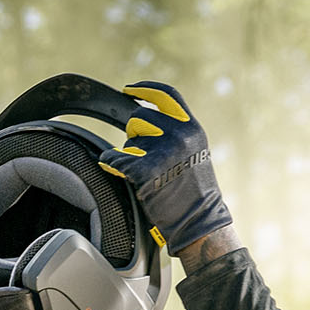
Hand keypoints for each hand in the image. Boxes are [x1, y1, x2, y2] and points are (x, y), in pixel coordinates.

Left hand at [96, 81, 232, 255]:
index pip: (166, 95)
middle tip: (141, 153)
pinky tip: (115, 169)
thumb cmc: (193, 192)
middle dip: (134, 132)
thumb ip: (177, 132)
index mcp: (192, 127)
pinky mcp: (146, 170)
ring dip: (129, 151)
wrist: (198, 220)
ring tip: (144, 171)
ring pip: (128, 139)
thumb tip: (147, 116)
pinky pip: (115, 157)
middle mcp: (180, 135)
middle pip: (139, 117)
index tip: (128, 89)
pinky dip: (111, 162)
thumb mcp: (194, 152)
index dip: (144, 89)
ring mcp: (163, 152)